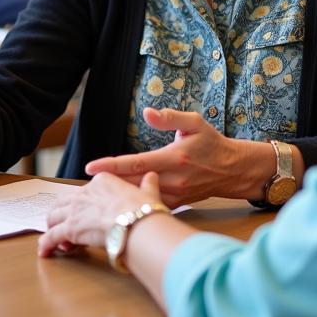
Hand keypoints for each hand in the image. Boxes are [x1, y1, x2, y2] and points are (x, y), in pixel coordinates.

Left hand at [38, 172, 163, 256]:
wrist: (136, 224)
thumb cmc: (144, 211)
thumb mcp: (149, 194)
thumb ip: (148, 185)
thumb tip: (152, 176)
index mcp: (102, 181)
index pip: (86, 192)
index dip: (84, 205)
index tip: (88, 216)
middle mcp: (85, 192)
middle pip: (64, 202)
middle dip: (62, 215)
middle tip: (65, 228)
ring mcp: (75, 210)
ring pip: (53, 217)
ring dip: (53, 228)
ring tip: (58, 241)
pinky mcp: (70, 228)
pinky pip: (51, 236)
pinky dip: (46, 244)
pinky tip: (44, 252)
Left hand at [84, 107, 256, 206]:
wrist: (233, 170)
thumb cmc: (211, 143)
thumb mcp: (195, 123)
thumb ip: (170, 117)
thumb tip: (147, 112)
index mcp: (174, 158)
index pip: (135, 163)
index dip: (111, 166)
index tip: (90, 167)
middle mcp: (172, 180)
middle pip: (132, 183)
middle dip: (107, 184)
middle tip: (83, 184)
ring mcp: (174, 195)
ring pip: (140, 196)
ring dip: (118, 195)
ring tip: (94, 192)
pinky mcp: (176, 203)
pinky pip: (150, 204)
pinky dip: (134, 201)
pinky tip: (118, 199)